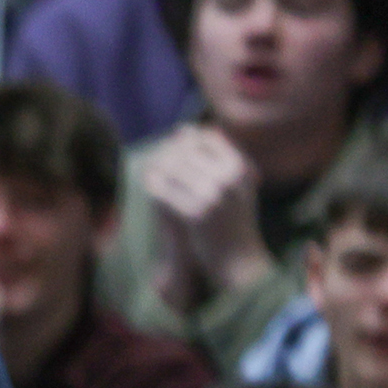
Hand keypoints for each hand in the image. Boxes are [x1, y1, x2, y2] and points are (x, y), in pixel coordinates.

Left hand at [137, 125, 269, 307]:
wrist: (238, 259)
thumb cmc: (232, 220)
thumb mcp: (233, 183)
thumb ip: (212, 156)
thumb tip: (182, 129)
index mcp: (240, 166)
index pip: (207, 137)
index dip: (186, 140)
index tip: (172, 149)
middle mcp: (229, 177)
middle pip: (187, 151)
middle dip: (167, 154)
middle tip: (153, 161)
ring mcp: (213, 194)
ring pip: (173, 169)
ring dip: (157, 170)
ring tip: (149, 175)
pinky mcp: (196, 212)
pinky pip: (166, 192)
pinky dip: (154, 188)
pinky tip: (147, 190)